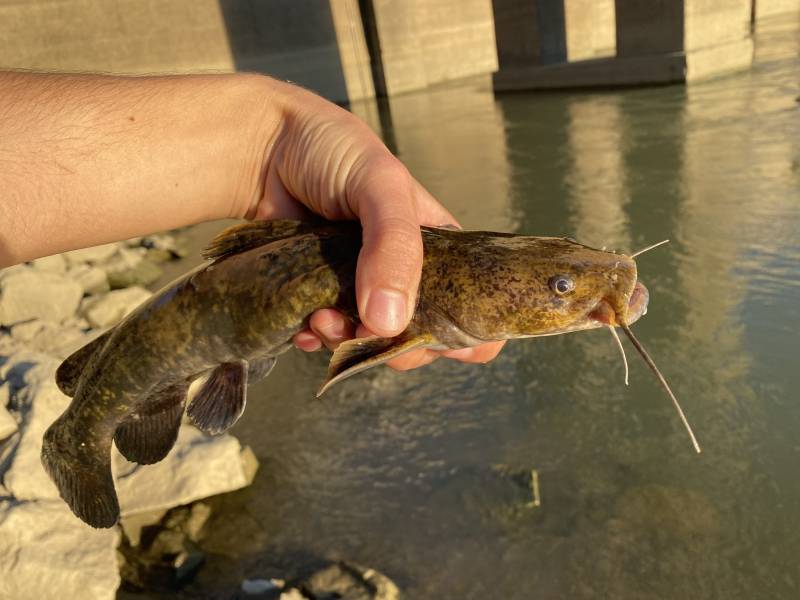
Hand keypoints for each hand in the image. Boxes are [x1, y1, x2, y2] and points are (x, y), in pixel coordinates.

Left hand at [244, 80, 504, 369]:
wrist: (260, 146)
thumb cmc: (333, 150)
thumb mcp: (381, 185)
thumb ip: (395, 247)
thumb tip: (388, 323)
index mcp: (437, 247)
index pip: (468, 303)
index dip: (463, 333)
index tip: (438, 345)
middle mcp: (403, 273)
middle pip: (418, 337)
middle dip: (392, 344)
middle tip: (364, 329)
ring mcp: (360, 288)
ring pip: (368, 341)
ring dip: (347, 342)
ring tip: (320, 318)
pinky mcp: (319, 296)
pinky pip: (325, 338)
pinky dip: (317, 340)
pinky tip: (303, 326)